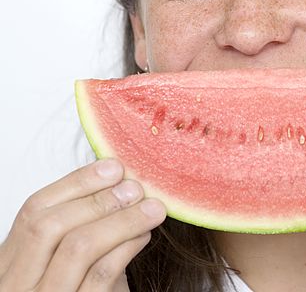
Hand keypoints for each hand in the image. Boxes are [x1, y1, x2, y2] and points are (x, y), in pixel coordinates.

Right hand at [0, 159, 165, 290]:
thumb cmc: (77, 289)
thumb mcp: (62, 261)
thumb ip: (79, 224)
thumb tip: (118, 179)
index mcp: (10, 263)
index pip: (34, 210)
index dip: (76, 183)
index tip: (113, 167)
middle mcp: (17, 284)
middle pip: (51, 225)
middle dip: (99, 200)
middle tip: (135, 188)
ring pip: (80, 246)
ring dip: (122, 220)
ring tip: (151, 209)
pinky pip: (103, 273)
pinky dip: (128, 246)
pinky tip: (143, 236)